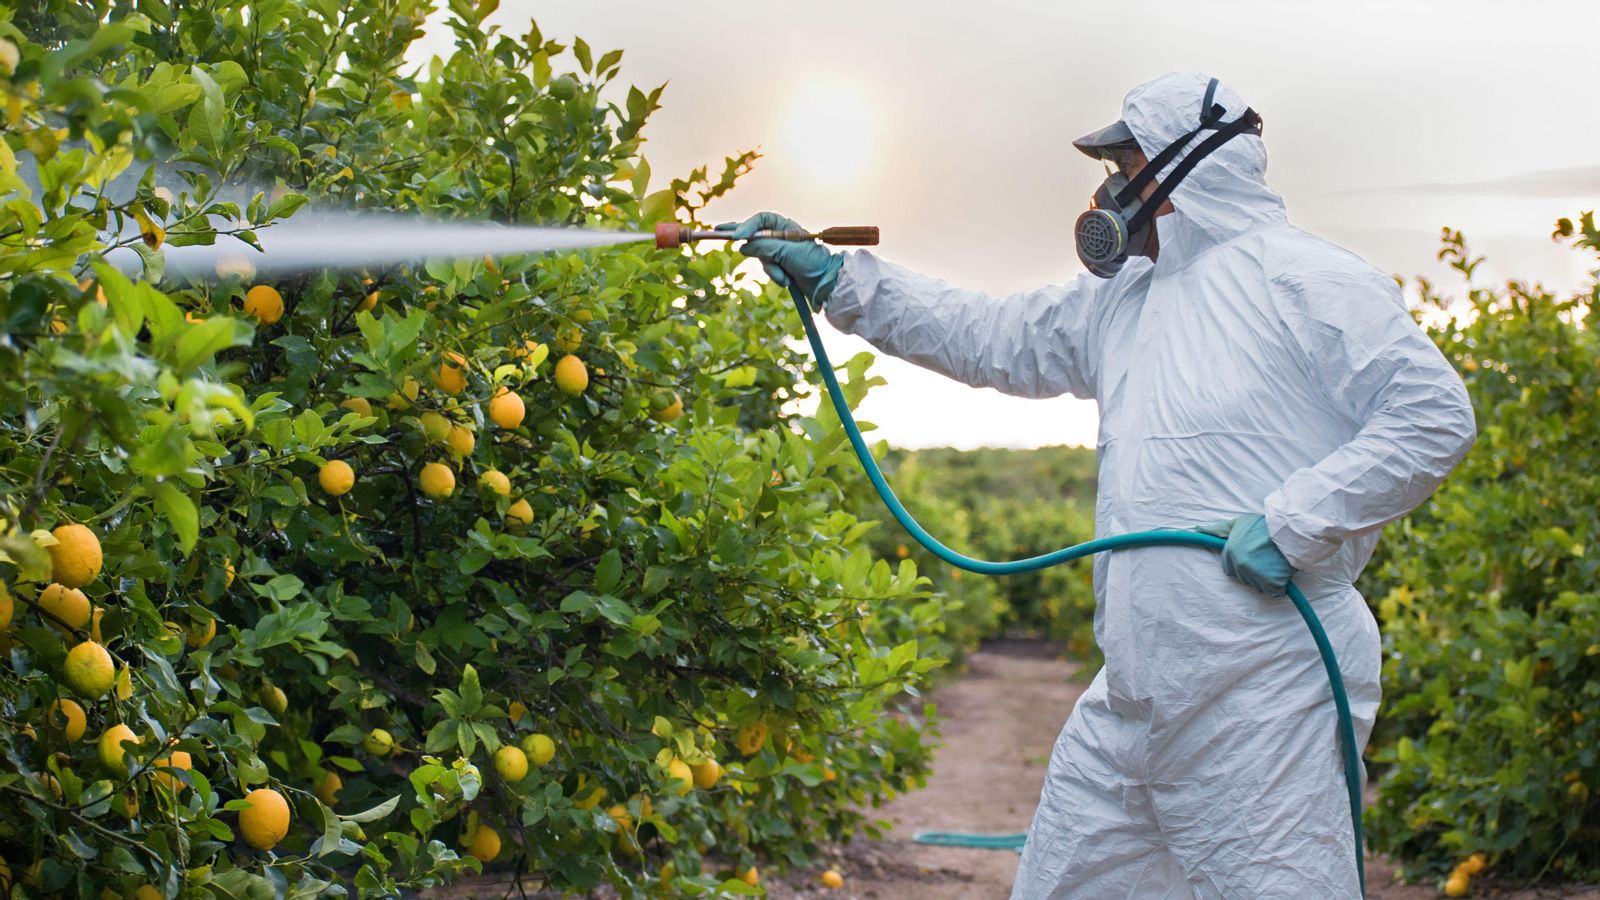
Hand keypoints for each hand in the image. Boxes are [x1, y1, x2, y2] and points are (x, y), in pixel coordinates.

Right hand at [719, 212, 843, 309]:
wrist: (826, 284)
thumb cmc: (811, 262)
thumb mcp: (786, 251)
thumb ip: (764, 247)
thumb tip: (743, 246)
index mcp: (785, 226)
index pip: (761, 221)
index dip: (747, 226)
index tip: (735, 236)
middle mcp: (780, 237)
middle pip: (755, 235)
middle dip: (744, 239)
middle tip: (718, 231)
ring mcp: (779, 252)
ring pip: (760, 256)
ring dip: (771, 268)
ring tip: (785, 276)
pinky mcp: (780, 266)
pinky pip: (767, 269)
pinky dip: (775, 275)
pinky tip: (787, 281)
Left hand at [1194, 514, 1295, 596]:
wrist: (1290, 529)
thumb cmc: (1265, 525)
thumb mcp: (1238, 523)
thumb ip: (1218, 529)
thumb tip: (1197, 529)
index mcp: (1229, 553)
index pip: (1230, 569)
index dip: (1243, 565)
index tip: (1254, 557)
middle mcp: (1239, 565)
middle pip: (1244, 579)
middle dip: (1255, 572)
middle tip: (1268, 558)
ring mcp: (1255, 575)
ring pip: (1259, 586)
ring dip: (1268, 579)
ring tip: (1276, 562)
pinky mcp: (1271, 583)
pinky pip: (1274, 591)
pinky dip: (1280, 585)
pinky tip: (1283, 572)